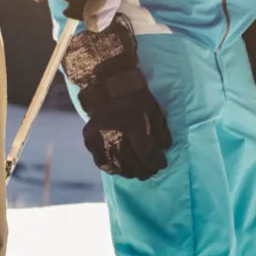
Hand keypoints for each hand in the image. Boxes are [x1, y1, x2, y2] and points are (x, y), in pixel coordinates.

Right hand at [63, 17, 170, 178]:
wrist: (106, 82)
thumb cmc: (134, 94)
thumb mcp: (154, 108)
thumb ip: (160, 130)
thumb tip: (165, 148)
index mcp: (133, 125)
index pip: (147, 153)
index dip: (157, 162)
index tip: (163, 164)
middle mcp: (115, 134)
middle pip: (132, 162)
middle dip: (145, 170)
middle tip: (152, 172)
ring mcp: (100, 138)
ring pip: (117, 164)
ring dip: (130, 172)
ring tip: (138, 174)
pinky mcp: (90, 139)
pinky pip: (101, 160)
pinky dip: (112, 168)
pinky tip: (120, 170)